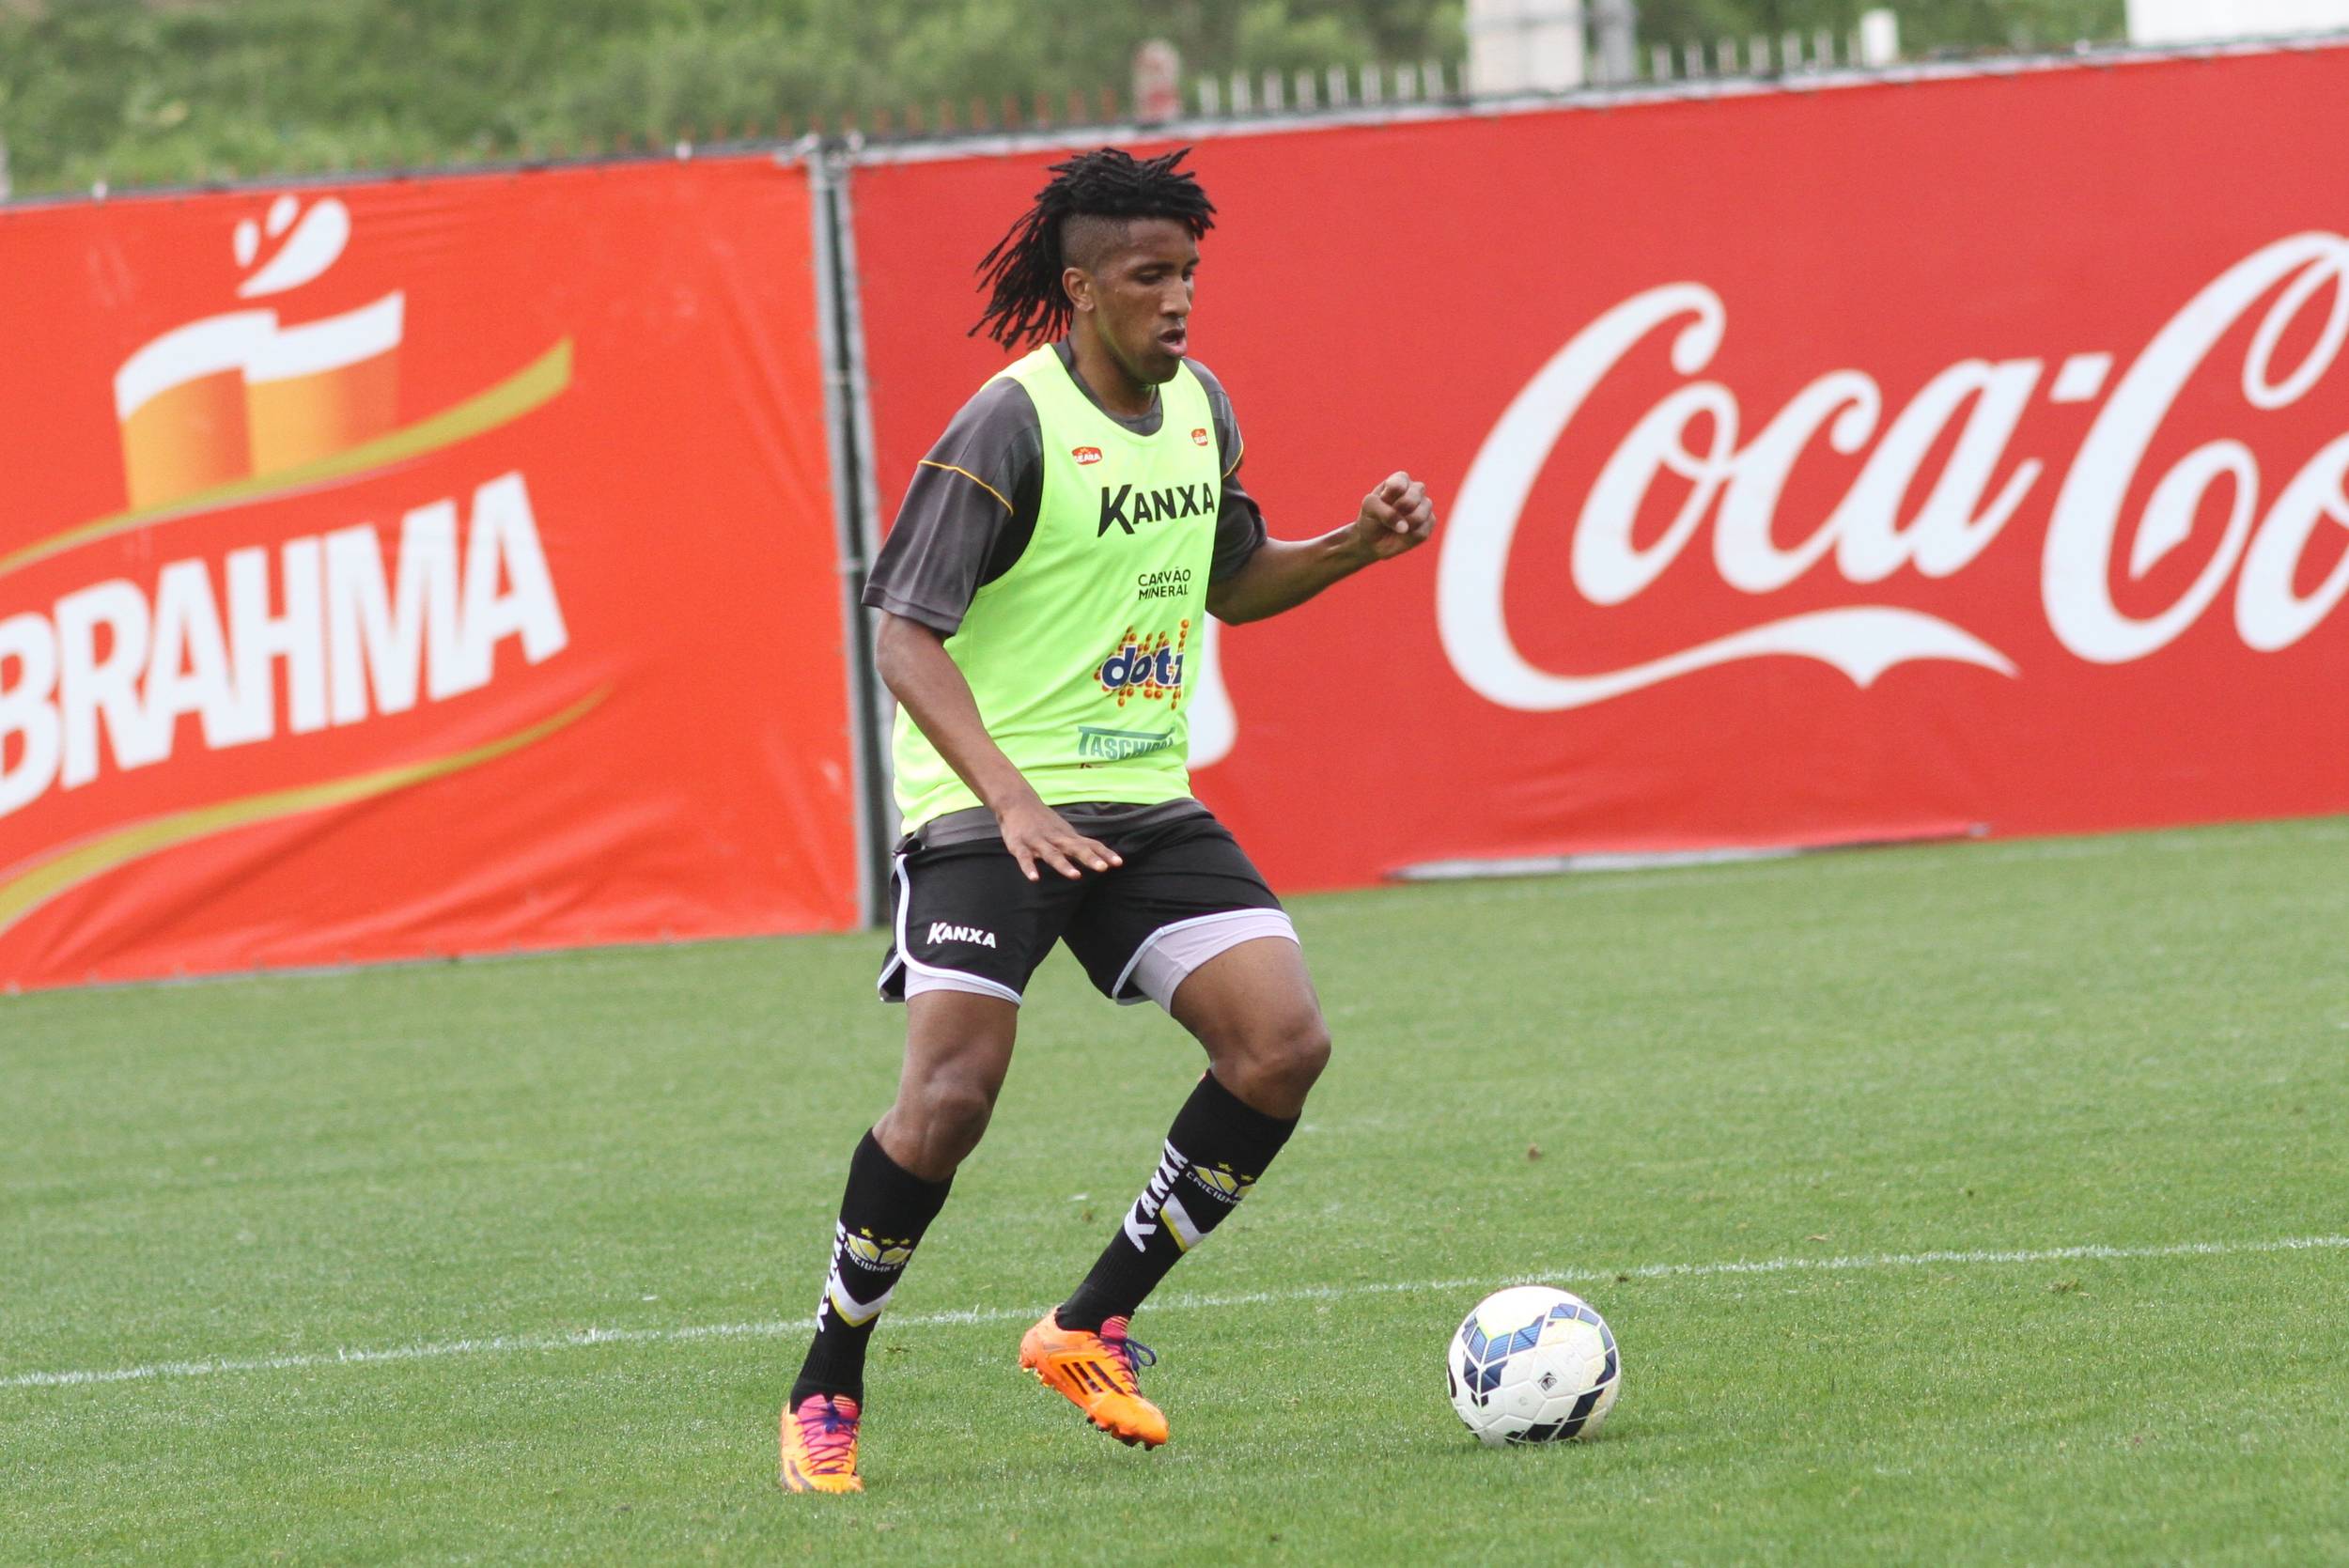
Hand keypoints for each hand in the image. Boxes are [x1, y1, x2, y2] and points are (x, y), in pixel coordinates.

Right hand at [995, 794, 1123, 882]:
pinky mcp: (1019, 845)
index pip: (1090, 845)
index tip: (1119, 863)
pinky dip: (1029, 868)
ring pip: (1052, 854)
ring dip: (1064, 865)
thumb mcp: (1065, 831)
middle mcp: (1056, 838)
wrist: (1016, 801)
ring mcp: (1038, 841)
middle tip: (1103, 868)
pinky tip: (1034, 879)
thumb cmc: (1043, 820)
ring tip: (1076, 876)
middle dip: (1089, 858)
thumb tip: (1103, 857)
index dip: (1104, 854)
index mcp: (1067, 837)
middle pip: (1075, 849)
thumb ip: (1080, 844)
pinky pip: (1025, 858)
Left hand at [1351, 471, 1437, 560]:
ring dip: (1401, 526)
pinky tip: (1403, 533)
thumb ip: (1383, 511)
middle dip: (1394, 513)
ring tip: (1394, 526)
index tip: (1381, 502)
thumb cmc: (1371, 517)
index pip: (1399, 485)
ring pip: (1418, 517)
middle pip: (1410, 501)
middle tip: (1386, 517)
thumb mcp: (1369, 508)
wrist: (1374, 539)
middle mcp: (1416, 489)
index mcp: (1401, 479)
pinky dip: (1407, 537)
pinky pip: (1421, 533)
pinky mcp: (1430, 522)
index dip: (1388, 498)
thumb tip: (1405, 528)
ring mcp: (1425, 505)